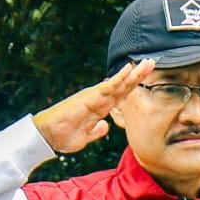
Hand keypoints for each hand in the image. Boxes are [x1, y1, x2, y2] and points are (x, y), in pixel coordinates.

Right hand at [32, 58, 156, 153]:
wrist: (48, 136)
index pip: (121, 96)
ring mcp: (94, 97)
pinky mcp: (89, 97)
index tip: (146, 79)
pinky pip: (108, 86)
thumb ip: (97, 130)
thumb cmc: (63, 136)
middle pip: (123, 86)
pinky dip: (119, 77)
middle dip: (138, 75)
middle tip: (152, 63)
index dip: (133, 87)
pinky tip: (129, 69)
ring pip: (119, 83)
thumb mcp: (85, 137)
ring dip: (134, 73)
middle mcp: (98, 100)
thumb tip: (106, 125)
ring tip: (148, 63)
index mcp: (99, 108)